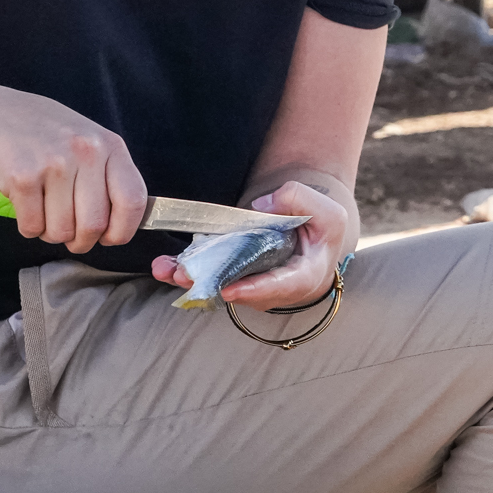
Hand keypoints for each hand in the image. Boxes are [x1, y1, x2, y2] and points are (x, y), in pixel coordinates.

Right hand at [0, 84, 147, 253]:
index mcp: (110, 145)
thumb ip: (107, 177)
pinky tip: (25, 205)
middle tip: (70, 236)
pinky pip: (32, 227)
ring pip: (62, 232)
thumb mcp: (88, 141)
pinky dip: (28, 227)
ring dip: (51, 233)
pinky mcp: (23, 177)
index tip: (109, 237)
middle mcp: (87, 152)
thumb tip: (121, 225)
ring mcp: (55, 164)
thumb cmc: (44, 132)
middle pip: (94, 225)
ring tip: (44, 211)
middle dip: (81, 241)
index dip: (123, 230)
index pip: (133, 200)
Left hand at [150, 180, 353, 310]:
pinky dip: (189, 272)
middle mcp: (274, 291)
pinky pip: (212, 279)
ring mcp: (253, 288)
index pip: (279, 287)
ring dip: (191, 280)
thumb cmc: (321, 230)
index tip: (229, 290)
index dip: (253, 290)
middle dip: (210, 284)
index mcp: (303, 277)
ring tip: (166, 269)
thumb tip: (260, 207)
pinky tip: (165, 264)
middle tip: (183, 275)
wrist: (313, 242)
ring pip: (220, 288)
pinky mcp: (237, 279)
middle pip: (240, 292)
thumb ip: (298, 200)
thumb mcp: (326, 212)